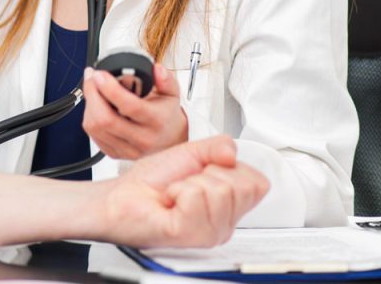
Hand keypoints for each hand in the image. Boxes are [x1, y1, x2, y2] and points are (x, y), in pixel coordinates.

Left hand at [82, 63, 187, 158]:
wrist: (169, 141)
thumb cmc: (166, 116)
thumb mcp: (172, 94)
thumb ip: (166, 80)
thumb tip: (156, 69)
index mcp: (157, 121)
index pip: (131, 107)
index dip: (111, 89)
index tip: (100, 75)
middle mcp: (142, 138)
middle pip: (106, 119)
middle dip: (92, 94)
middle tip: (92, 77)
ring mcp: (127, 149)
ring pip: (95, 127)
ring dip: (89, 104)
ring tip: (93, 88)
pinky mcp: (114, 153)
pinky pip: (92, 134)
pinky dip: (89, 116)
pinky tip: (96, 105)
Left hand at [89, 135, 268, 247]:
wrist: (121, 196)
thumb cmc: (152, 180)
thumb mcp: (191, 153)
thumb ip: (218, 146)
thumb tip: (233, 151)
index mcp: (229, 203)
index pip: (258, 182)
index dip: (230, 167)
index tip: (205, 171)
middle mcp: (224, 222)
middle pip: (243, 186)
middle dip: (209, 173)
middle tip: (187, 182)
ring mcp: (210, 231)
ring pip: (220, 191)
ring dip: (190, 183)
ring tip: (177, 193)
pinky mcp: (191, 234)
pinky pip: (196, 198)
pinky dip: (178, 191)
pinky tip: (170, 202)